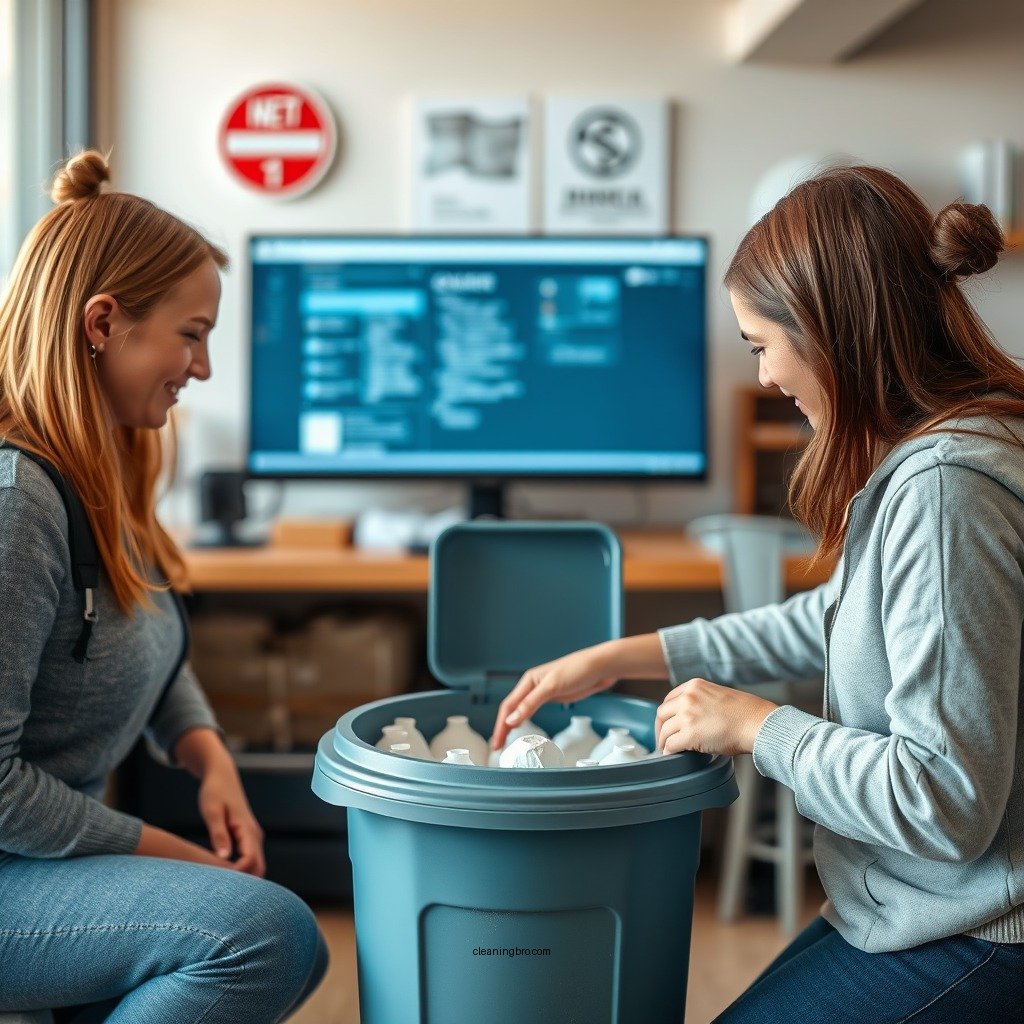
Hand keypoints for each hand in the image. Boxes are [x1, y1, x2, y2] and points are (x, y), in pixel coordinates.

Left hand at [197, 761, 265, 876]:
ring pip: (256, 866)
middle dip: (243, 882)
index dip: (237, 874)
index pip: (250, 860)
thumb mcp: (212, 811)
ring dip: (242, 878)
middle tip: (219, 891)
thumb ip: (218, 834)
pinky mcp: (248, 838)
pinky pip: (250, 860)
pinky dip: (240, 871)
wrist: (222, 776)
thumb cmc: (215, 792)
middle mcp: (255, 835)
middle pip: (258, 868)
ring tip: (218, 886)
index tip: (218, 881)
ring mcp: (253, 837)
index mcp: (247, 829)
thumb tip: (223, 858)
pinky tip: (221, 875)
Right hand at [491, 642, 619, 750]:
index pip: (508, 706)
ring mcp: (543, 693)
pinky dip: (526, 722)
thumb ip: (530, 703)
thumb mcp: (552, 686)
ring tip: (506, 742)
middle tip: (497, 747)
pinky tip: (523, 730)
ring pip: (522, 711)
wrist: (601, 667)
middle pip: (512, 710)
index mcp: (529, 680)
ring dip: (512, 726)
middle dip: (503, 728)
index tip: (497, 742)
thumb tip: (511, 720)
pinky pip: (534, 711)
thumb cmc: (578, 669)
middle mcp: (533, 686)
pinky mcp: (554, 698)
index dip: (501, 725)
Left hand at [655, 677, 777, 756]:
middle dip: (661, 728)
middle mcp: (687, 697)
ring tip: (668, 750)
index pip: (669, 699)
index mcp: (694, 686)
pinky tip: (673, 755)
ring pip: (665, 731)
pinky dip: (669, 751)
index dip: (666, 715)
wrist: (758, 723)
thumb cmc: (745, 714)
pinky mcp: (689, 734)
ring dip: (665, 742)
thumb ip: (700, 702)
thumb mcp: (718, 696)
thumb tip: (691, 718)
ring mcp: (687, 715)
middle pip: (662, 714)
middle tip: (663, 739)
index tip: (665, 724)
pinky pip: (671, 745)